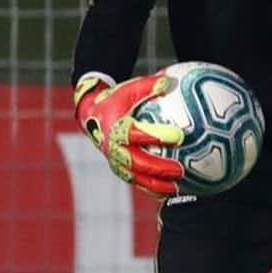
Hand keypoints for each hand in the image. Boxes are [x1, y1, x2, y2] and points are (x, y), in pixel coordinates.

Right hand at [74, 73, 184, 196]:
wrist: (91, 116)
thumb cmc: (115, 99)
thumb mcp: (129, 89)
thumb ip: (149, 86)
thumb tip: (170, 81)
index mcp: (116, 128)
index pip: (137, 134)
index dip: (157, 136)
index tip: (178, 135)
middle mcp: (114, 148)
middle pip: (138, 162)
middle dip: (159, 168)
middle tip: (180, 169)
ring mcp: (116, 161)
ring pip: (137, 178)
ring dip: (157, 184)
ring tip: (178, 186)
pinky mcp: (120, 169)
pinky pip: (137, 183)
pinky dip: (153, 189)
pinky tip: (172, 191)